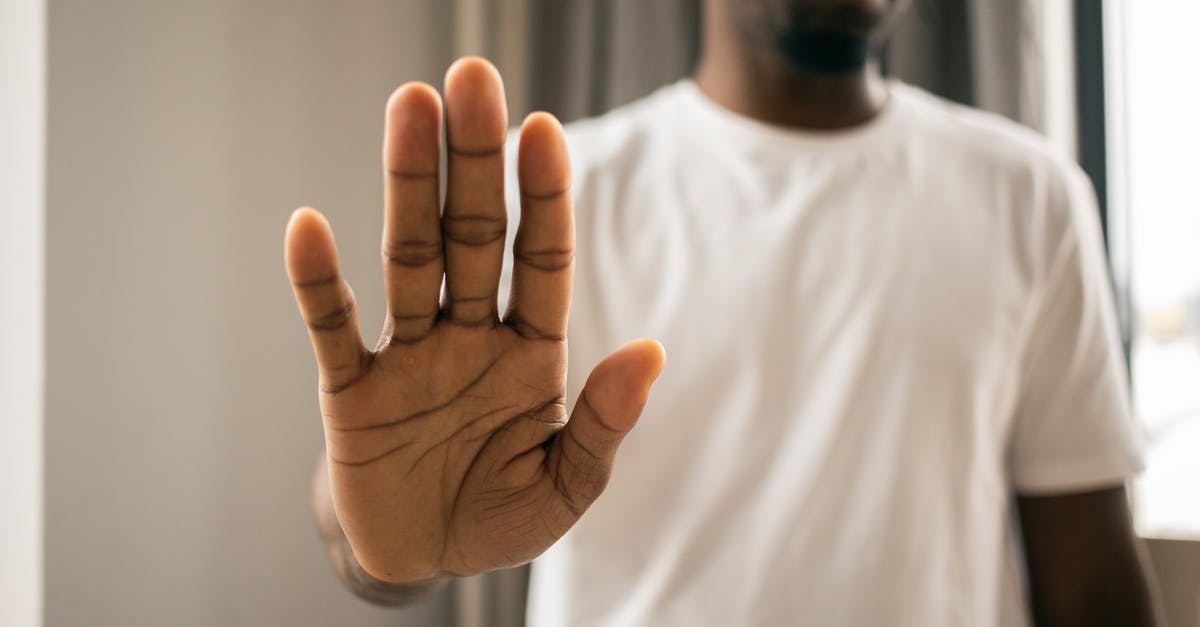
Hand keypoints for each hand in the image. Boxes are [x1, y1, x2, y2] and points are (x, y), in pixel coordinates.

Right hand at [284, 57, 664, 583]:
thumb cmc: (500, 515)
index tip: (541, 129)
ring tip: (408, 107)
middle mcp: (468, 336)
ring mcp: (408, 356)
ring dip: (407, 186)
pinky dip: (317, 285)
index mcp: (530, 353)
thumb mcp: (566, 484)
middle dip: (473, 161)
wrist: (423, 558)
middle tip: (471, 77)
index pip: (539, 261)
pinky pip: (331, 331)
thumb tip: (651, 351)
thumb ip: (604, 423)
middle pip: (471, 235)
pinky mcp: (352, 393)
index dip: (541, 198)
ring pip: (408, 259)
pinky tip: (307, 226)